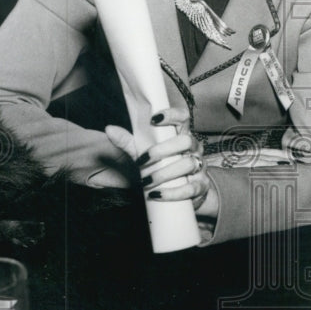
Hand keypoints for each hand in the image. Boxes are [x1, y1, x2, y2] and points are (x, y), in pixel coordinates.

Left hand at [104, 108, 218, 216]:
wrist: (189, 191)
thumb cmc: (165, 166)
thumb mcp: (146, 153)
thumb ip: (128, 142)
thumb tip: (109, 129)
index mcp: (182, 135)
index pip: (183, 117)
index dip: (172, 115)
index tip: (154, 119)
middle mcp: (194, 148)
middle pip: (186, 141)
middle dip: (163, 150)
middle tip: (142, 161)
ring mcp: (200, 167)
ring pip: (188, 164)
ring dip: (164, 174)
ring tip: (145, 182)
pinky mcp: (201, 186)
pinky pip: (191, 189)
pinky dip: (172, 193)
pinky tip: (156, 194)